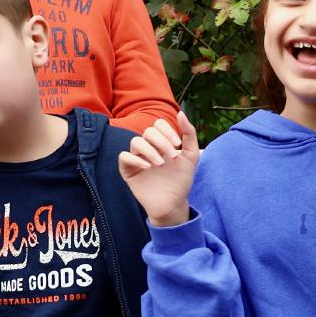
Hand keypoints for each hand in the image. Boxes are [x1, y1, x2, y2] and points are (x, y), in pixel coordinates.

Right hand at [118, 112, 199, 226]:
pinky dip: (135, 159)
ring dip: (150, 150)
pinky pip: (124, 156)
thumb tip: (180, 113)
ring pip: (135, 141)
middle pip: (148, 131)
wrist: (174, 203)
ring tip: (160, 164)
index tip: (178, 144)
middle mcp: (148, 148)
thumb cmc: (182, 180)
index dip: (167, 130)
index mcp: (162, 142)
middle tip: (172, 157)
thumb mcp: (192, 156)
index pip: (158, 124)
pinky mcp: (128, 171)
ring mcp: (137, 158)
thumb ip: (189, 134)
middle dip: (161, 142)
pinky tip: (148, 167)